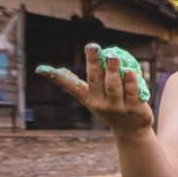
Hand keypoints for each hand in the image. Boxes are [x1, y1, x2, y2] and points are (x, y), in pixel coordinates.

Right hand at [37, 43, 153, 133]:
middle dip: (93, 63)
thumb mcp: (92, 98)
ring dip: (112, 70)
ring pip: (113, 87)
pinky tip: (130, 70)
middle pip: (95, 81)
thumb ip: (78, 84)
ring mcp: (118, 108)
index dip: (58, 78)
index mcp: (89, 98)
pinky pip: (132, 94)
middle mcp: (100, 104)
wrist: (130, 130)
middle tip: (93, 46)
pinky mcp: (135, 110)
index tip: (42, 68)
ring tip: (112, 56)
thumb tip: (58, 70)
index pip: (72, 87)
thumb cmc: (109, 108)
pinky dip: (130, 82)